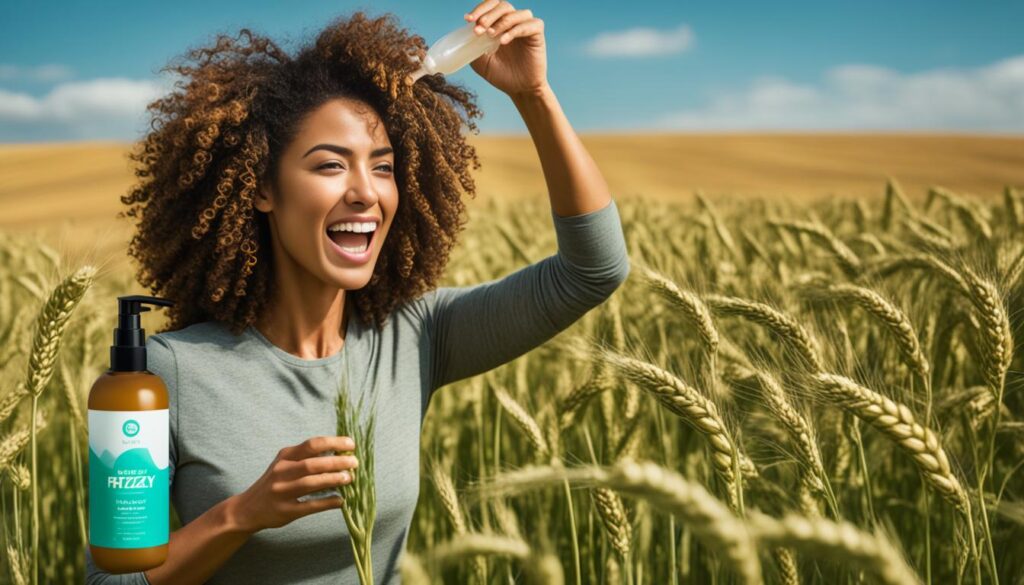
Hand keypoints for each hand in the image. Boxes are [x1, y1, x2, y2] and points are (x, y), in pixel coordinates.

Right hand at [228, 436, 358, 533]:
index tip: (351, 444)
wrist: (247, 509)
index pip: (312, 445)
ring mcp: (282, 492)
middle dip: (337, 462)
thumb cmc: (274, 482)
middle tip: (354, 463)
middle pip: (313, 464)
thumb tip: (340, 451)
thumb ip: (306, 457)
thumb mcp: (284, 464)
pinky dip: (327, 503)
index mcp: (285, 457)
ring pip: (311, 483)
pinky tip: (340, 500)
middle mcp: (282, 472)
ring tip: (349, 478)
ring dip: (334, 480)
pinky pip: (310, 506)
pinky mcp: (285, 511)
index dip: (333, 442)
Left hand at [463, 1, 548, 97]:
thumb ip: (473, 47)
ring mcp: (526, 27)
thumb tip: (463, 35)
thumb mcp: (480, 61)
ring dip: (501, 22)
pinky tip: (504, 41)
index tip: (468, 19)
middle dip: (488, 14)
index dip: (480, 9)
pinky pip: (530, 24)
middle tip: (479, 28)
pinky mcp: (537, 34)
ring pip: (515, 13)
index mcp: (499, 24)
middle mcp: (513, 22)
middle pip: (502, 5)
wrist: (519, 90)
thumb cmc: (501, 75)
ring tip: (490, 35)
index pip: (490, 6)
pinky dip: (515, 30)